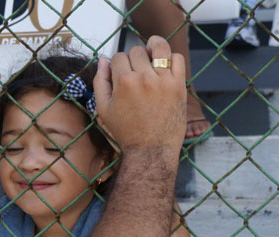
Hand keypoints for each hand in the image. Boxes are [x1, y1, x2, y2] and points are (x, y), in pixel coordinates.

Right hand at [93, 36, 185, 154]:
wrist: (151, 149)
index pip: (118, 57)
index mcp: (123, 82)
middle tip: (135, 72)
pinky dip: (171, 58)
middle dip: (133, 59)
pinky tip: (165, 66)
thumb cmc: (126, 131)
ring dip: (154, 45)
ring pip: (159, 47)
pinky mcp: (178, 85)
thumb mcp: (104, 109)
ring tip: (152, 50)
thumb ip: (100, 82)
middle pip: (136, 51)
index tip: (120, 74)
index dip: (117, 64)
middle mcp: (144, 78)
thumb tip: (102, 60)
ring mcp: (163, 80)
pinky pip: (177, 58)